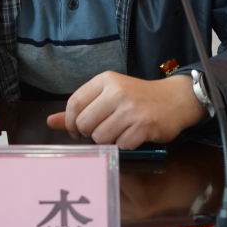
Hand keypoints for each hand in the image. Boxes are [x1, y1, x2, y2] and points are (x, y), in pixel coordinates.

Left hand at [46, 72, 204, 149]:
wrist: (175, 99)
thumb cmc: (138, 98)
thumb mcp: (108, 95)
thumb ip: (80, 108)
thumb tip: (50, 121)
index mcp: (106, 80)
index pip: (74, 103)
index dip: (70, 122)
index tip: (77, 130)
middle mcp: (117, 92)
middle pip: (85, 124)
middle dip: (90, 133)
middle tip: (103, 130)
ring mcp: (131, 109)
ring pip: (100, 137)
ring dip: (108, 140)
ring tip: (120, 131)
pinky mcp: (144, 126)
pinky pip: (120, 146)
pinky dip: (124, 145)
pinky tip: (132, 135)